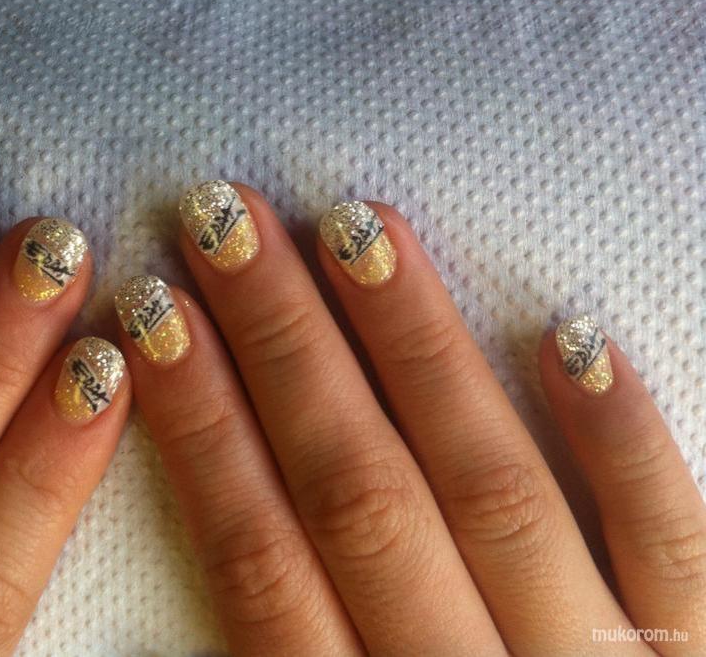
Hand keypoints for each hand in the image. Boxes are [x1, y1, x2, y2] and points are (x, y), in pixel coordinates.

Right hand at [118, 180, 705, 655]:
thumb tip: (199, 584)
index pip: (259, 559)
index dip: (199, 432)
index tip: (152, 319)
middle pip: (357, 494)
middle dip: (282, 348)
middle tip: (224, 222)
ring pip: (490, 487)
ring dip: (416, 352)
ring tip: (356, 229)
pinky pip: (675, 539)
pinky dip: (623, 439)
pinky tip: (570, 331)